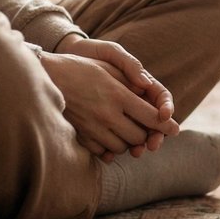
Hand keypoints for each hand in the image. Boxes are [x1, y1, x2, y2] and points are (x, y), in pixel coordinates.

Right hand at [42, 35, 177, 160]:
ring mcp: (93, 128)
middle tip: (146, 128)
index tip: (174, 129)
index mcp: (118, 95)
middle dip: (146, 134)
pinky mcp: (80, 136)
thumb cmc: (79, 67)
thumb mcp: (108, 66)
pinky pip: (103, 152)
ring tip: (125, 130)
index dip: (166, 125)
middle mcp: (107, 114)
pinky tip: (109, 137)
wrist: (45, 77)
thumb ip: (131, 79)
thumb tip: (150, 88)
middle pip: (139, 137)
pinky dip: (110, 148)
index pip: (151, 117)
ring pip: (122, 147)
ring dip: (128, 142)